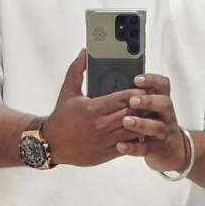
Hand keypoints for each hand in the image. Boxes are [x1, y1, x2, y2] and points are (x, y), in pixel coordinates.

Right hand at [43, 49, 145, 166]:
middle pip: (131, 113)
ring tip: (150, 113)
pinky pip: (128, 144)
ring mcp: (106, 140)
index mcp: (93, 108)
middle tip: (151, 98)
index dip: (136, 92)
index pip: (122, 98)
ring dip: (143, 121)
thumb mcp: (68, 91)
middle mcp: (101, 124)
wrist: (53, 144)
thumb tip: (85, 52)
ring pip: (133, 130)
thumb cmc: (61, 116)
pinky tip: (141, 130)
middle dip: (143, 105)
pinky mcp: (107, 152)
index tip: (144, 87)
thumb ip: (77, 70)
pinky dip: (137, 137)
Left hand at [116, 74, 188, 172]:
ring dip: (141, 123)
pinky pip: (147, 148)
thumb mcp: (152, 109)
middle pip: (164, 103)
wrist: (172, 151)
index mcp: (162, 101)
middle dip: (148, 101)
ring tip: (126, 121)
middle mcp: (166, 115)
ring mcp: (164, 132)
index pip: (163, 85)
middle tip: (133, 101)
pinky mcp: (158, 150)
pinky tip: (121, 145)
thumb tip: (115, 88)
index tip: (137, 79)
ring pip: (157, 127)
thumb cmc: (156, 124)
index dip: (152, 80)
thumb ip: (139, 98)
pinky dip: (133, 147)